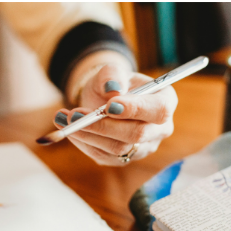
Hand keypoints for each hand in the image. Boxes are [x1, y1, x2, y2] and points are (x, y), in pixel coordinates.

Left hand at [54, 61, 177, 166]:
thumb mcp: (111, 71)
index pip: (159, 110)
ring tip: (65, 118)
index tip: (109, 105)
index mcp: (165, 101)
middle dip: (103, 125)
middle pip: (137, 134)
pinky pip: (104, 156)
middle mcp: (161, 128)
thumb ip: (112, 75)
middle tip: (74, 115)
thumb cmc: (112, 83)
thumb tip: (112, 91)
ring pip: (118, 148)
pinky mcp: (126, 159)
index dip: (136, 110)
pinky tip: (70, 129)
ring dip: (88, 134)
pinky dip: (84, 143)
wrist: (103, 100)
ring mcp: (145, 146)